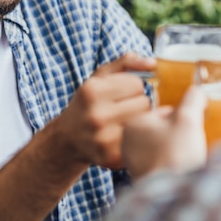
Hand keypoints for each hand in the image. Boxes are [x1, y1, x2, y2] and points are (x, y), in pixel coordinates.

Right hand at [51, 52, 155, 169]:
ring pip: (145, 122)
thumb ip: (125, 63)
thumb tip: (152, 63)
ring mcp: (103, 139)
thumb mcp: (100, 77)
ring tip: (126, 121)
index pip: (137, 84)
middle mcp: (96, 115)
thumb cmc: (89, 103)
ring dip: (140, 120)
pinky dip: (137, 138)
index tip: (123, 93)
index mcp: (92, 91)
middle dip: (138, 104)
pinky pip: (141, 141)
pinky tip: (126, 137)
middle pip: (144, 103)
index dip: (133, 87)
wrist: (68, 138)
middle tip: (125, 109)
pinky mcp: (112, 158)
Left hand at [121, 86, 207, 180]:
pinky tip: (181, 169)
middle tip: (190, 142)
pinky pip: (161, 165)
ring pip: (162, 148)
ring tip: (187, 156)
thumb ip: (192, 99)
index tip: (190, 125)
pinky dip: (173, 165)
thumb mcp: (188, 118)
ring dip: (176, 150)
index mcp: (132, 125)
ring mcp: (134, 164)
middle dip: (178, 134)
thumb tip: (197, 91)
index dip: (180, 116)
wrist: (173, 195)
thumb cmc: (176, 154)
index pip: (161, 112)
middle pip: (161, 131)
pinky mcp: (143, 180)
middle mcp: (128, 145)